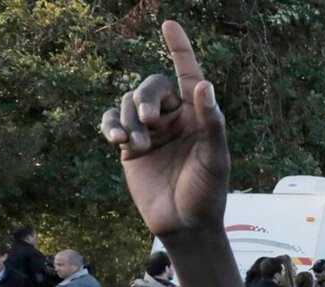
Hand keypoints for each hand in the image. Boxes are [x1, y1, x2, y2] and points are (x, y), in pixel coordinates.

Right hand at [99, 21, 228, 239]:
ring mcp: (150, 132)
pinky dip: (110, 125)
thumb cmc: (207, 193)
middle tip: (149, 121)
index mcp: (198, 117)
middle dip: (146, 98)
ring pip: (128, 103)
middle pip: (152, 87)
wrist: (184, 225)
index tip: (168, 23)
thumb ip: (210, 123)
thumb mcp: (214, 159)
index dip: (180, 49)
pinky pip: (112, 121)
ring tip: (134, 145)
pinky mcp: (130, 147)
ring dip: (128, 119)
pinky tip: (116, 140)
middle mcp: (174, 119)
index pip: (188, 75)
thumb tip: (203, 85)